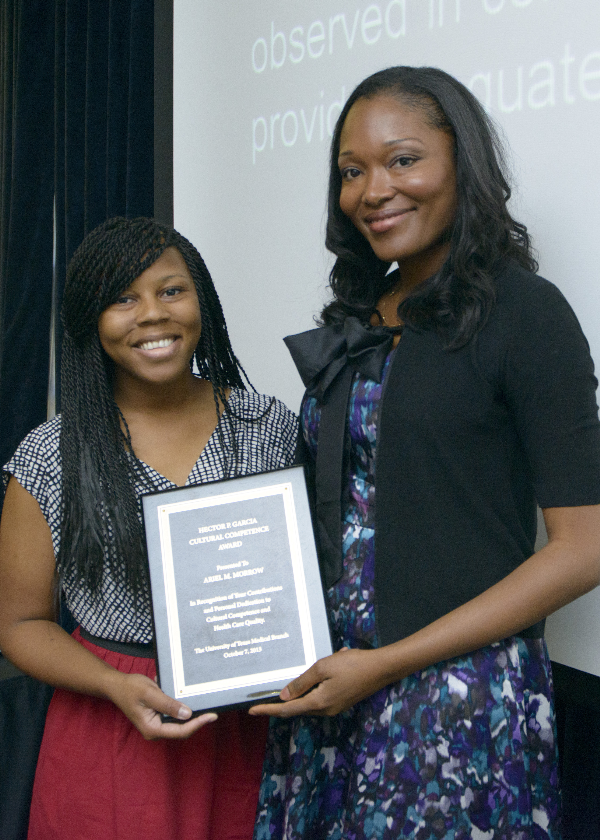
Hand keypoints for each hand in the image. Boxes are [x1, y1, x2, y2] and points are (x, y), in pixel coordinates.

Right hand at [108, 671, 216, 739]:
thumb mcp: (150, 694)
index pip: (181, 731)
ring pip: (179, 722)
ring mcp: (156, 724)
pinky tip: (185, 695)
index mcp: (152, 729)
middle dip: (197, 720)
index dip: (198, 724)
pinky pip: (173, 714)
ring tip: (203, 702)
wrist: (117, 685)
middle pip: (181, 729)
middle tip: (212, 709)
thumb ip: (168, 705)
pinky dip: (181, 706)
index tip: (212, 716)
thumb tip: (187, 714)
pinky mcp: (157, 717)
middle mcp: (155, 730)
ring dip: (189, 712)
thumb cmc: (130, 688)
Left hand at [249, 647, 388, 717]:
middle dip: (283, 701)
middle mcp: (325, 710)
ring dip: (303, 690)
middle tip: (265, 695)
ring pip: (309, 701)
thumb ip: (302, 682)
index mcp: (318, 703)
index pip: (287, 709)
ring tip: (307, 673)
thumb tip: (285, 696)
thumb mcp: (323, 668)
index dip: (268, 709)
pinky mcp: (341, 701)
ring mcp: (334, 707)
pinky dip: (316, 685)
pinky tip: (326, 667)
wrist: (381, 669)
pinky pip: (320, 696)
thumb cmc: (352, 665)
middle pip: (298, 707)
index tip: (252, 710)